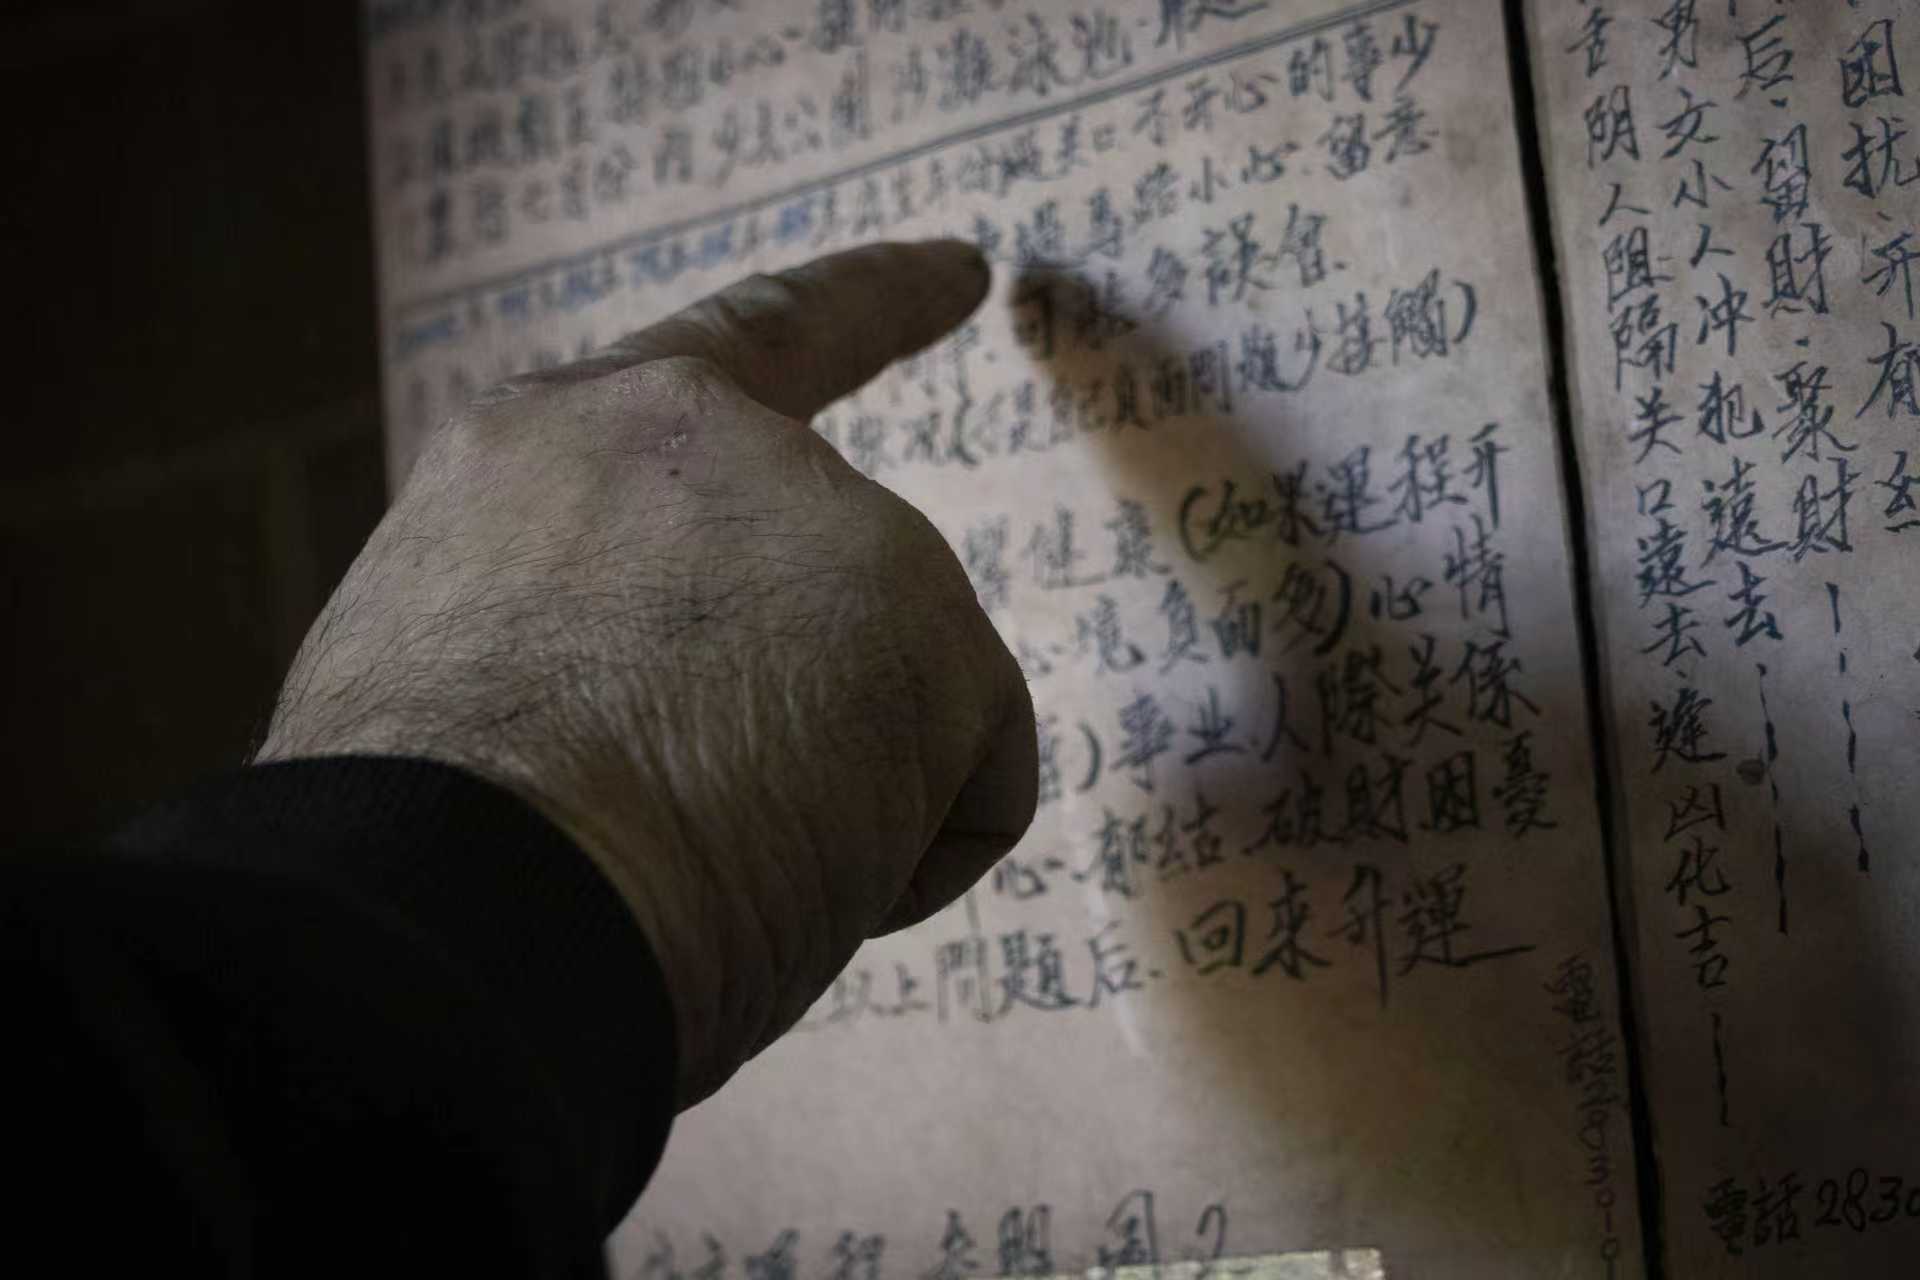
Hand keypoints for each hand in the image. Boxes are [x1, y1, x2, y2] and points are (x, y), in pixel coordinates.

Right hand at [257, 241, 1036, 1105]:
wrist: (452, 906)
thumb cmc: (426, 839)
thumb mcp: (456, 660)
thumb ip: (580, 613)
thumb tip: (672, 703)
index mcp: (564, 445)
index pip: (745, 345)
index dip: (865, 307)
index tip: (961, 273)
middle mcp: (708, 446)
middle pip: (833, 595)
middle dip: (822, 699)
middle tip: (727, 812)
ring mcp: (830, 524)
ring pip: (886, 709)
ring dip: (816, 811)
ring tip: (685, 855)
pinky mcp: (928, 630)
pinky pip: (961, 796)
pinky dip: (897, 870)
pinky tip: (777, 879)